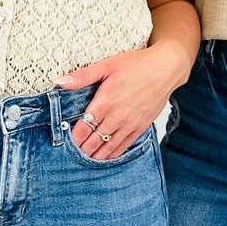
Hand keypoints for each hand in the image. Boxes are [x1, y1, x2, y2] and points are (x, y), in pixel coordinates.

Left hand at [57, 46, 181, 159]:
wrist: (165, 69)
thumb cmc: (137, 64)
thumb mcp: (106, 65)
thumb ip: (83, 76)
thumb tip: (60, 81)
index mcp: (105, 103)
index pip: (84, 127)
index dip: (74, 138)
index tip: (66, 143)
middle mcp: (117, 117)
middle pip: (95, 141)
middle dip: (83, 150)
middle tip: (73, 156)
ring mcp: (130, 124)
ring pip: (109, 146)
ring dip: (97, 155)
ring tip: (86, 161)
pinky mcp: (141, 126)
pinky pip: (125, 145)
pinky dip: (114, 153)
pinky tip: (107, 157)